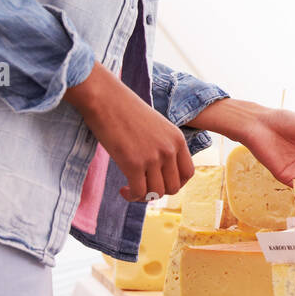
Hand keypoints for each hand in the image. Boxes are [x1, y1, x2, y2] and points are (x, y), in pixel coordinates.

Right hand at [65, 62, 194, 201]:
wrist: (106, 99)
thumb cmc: (126, 110)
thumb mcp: (155, 126)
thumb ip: (162, 145)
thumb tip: (158, 170)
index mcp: (177, 139)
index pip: (188, 173)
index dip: (174, 183)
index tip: (158, 182)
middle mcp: (169, 149)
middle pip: (174, 187)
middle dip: (158, 192)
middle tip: (143, 186)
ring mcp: (152, 157)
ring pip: (157, 193)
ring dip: (144, 196)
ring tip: (131, 188)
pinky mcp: (133, 163)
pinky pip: (139, 192)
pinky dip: (131, 196)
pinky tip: (123, 189)